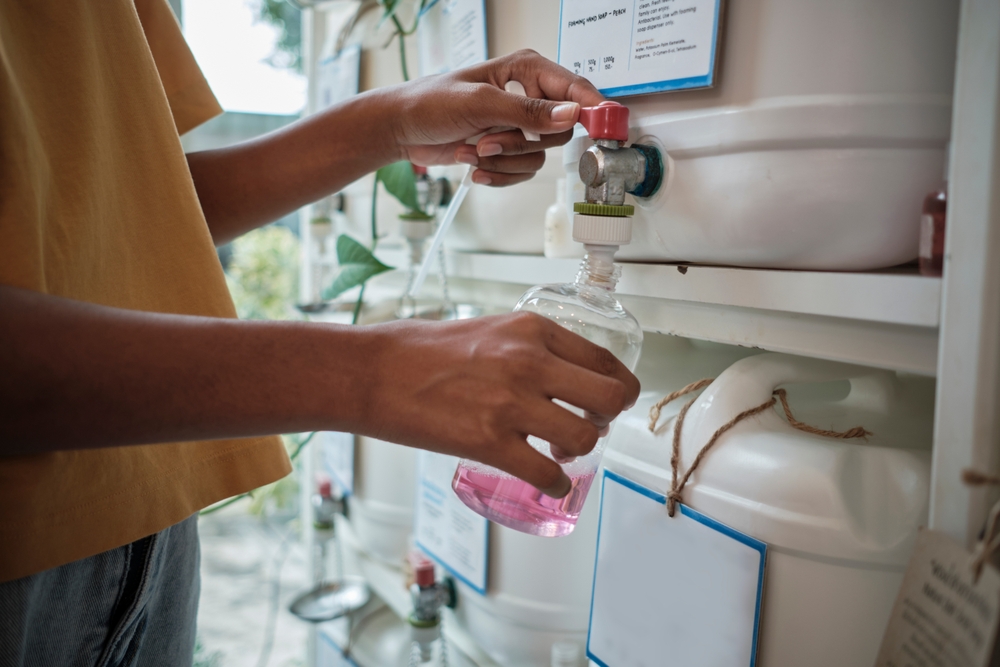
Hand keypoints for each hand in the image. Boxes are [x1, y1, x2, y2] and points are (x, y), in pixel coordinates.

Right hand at [357, 313, 639, 497]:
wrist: (371, 372)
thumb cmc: (418, 350)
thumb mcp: (487, 329)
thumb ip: (528, 348)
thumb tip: (559, 376)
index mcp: (532, 330)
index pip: (604, 360)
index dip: (617, 387)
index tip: (609, 401)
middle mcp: (530, 362)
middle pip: (609, 397)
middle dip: (607, 419)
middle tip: (589, 426)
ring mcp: (510, 403)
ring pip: (585, 437)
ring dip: (579, 451)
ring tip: (558, 452)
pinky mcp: (488, 442)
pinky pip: (547, 474)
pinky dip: (555, 485)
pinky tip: (547, 483)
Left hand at [389, 50, 604, 186]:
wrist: (402, 129)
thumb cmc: (431, 103)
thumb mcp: (480, 104)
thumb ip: (528, 111)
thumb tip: (571, 114)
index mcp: (527, 70)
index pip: (574, 89)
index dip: (593, 108)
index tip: (605, 129)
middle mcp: (529, 96)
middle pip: (558, 131)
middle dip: (520, 143)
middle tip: (487, 140)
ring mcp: (519, 124)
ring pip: (539, 156)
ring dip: (502, 160)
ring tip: (472, 149)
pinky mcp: (509, 149)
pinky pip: (523, 172)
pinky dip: (498, 174)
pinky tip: (474, 165)